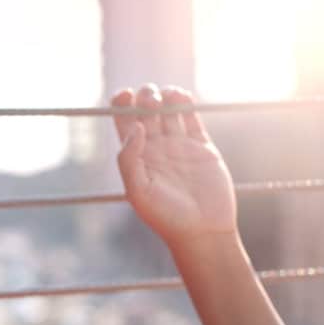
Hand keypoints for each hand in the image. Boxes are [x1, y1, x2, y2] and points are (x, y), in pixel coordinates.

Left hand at [111, 84, 237, 248]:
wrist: (202, 230)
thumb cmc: (165, 216)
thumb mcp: (138, 191)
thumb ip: (129, 159)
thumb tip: (136, 127)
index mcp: (136, 156)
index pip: (123, 121)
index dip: (121, 103)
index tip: (125, 95)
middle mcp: (155, 147)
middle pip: (145, 110)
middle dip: (145, 97)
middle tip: (151, 102)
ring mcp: (179, 144)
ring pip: (169, 109)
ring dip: (166, 95)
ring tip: (168, 97)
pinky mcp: (202, 146)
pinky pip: (191, 117)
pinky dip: (186, 102)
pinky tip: (182, 98)